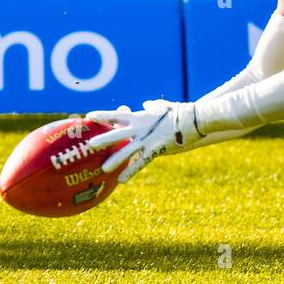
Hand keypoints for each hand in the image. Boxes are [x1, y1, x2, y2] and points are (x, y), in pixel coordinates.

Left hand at [85, 99, 201, 181]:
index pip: (117, 115)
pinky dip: (131, 171)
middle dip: (103, 139)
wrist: (193, 120)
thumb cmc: (179, 111)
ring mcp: (147, 139)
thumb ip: (153, 105)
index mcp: (140, 116)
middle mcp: (140, 128)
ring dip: (115, 160)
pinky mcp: (156, 149)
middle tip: (89, 144)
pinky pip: (141, 162)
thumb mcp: (164, 106)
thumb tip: (146, 103)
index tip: (89, 115)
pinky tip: (121, 180)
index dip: (103, 115)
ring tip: (103, 168)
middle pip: (117, 133)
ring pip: (127, 151)